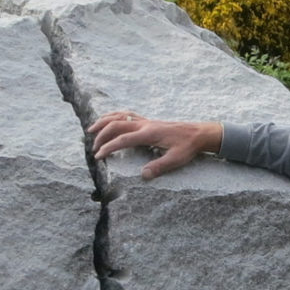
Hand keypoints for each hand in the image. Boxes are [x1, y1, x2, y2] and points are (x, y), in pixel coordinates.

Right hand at [88, 111, 222, 178]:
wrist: (198, 133)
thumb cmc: (188, 147)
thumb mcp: (176, 159)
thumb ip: (159, 167)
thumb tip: (143, 175)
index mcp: (149, 134)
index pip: (122, 139)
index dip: (108, 147)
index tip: (98, 156)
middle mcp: (145, 124)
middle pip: (116, 125)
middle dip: (101, 136)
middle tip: (93, 148)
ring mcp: (146, 121)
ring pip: (119, 116)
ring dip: (104, 121)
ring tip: (91, 129)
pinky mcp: (148, 121)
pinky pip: (127, 114)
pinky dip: (114, 116)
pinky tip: (109, 120)